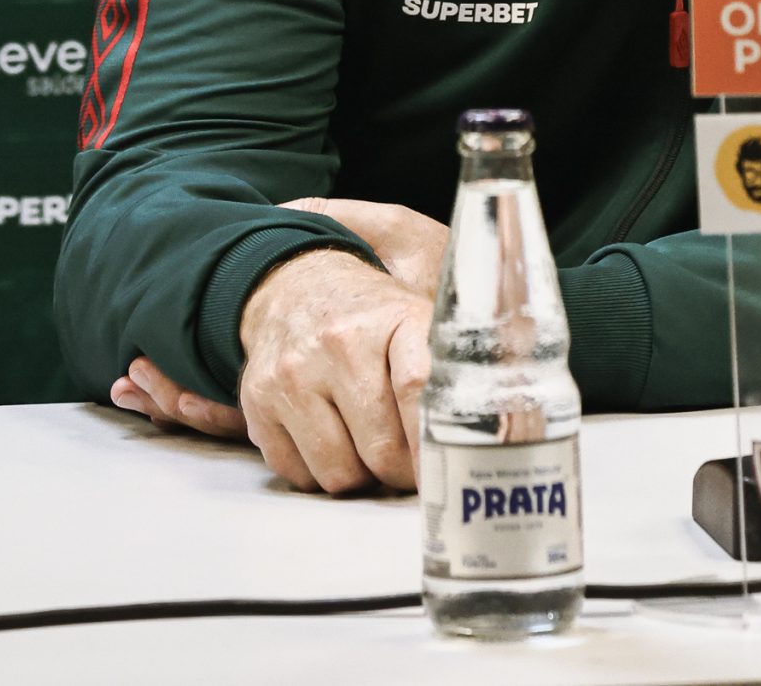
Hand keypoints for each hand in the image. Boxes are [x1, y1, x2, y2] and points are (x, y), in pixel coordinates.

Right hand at [106, 197, 449, 492]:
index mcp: (394, 319)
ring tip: (368, 448)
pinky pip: (298, 474)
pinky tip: (331, 439)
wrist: (294, 284)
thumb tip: (502, 420)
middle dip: (403, 472)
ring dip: (360, 476)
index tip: (448, 469)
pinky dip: (319, 471)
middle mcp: (340, 344)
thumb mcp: (419, 319)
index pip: (418, 390)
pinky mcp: (258, 401)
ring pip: (339, 474)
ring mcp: (293, 373)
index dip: (434, 444)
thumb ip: (453, 366)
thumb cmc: (371, 317)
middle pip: (382, 449)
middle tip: (412, 467)